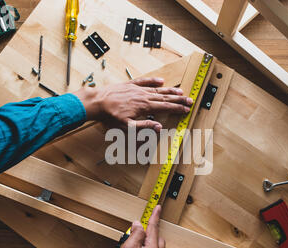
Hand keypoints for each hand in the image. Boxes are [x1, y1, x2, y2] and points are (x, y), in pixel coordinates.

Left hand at [73, 78, 192, 131]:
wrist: (97, 102)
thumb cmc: (110, 116)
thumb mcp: (127, 126)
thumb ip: (144, 127)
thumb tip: (159, 127)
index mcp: (144, 106)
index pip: (165, 107)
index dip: (177, 108)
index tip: (186, 109)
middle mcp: (143, 96)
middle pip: (165, 97)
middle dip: (178, 99)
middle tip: (189, 100)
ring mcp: (137, 89)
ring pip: (157, 90)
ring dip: (170, 91)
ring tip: (181, 91)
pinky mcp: (130, 85)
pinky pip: (145, 81)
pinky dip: (153, 81)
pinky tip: (161, 81)